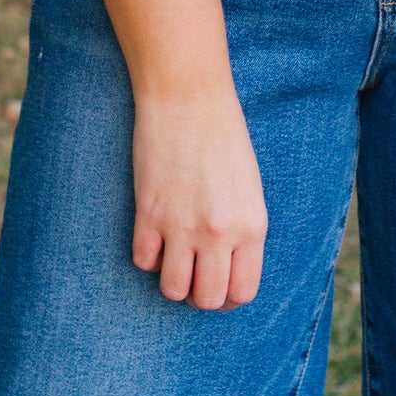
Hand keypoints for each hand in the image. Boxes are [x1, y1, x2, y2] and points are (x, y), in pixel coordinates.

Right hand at [131, 87, 267, 309]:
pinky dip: (147, 254)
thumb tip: (226, 268)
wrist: (188, 96)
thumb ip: (242, 229)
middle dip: (199, 294)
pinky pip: (144, 261)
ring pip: (173, 290)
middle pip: (207, 299)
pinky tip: (153, 233)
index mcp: (252, 224)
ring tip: (173, 256)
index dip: (228, 296)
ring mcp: (182, 225)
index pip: (243, 291)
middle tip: (194, 274)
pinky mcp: (149, 213)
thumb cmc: (223, 135)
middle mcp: (220, 232)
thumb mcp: (248, 186)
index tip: (218, 284)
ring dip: (172, 279)